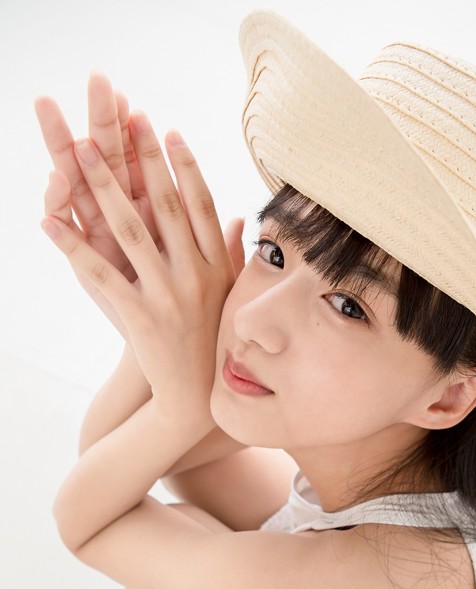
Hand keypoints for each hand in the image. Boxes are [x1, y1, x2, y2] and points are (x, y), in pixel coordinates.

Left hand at [35, 76, 245, 338]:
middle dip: (142, 158)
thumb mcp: (231, 297)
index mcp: (219, 267)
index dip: (185, 166)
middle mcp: (197, 277)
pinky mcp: (142, 319)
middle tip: (122, 117)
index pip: (201, 206)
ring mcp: (170, 297)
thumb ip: (234, 255)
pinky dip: (73, 248)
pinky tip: (48, 223)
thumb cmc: (215, 342)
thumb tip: (241, 219)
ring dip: (102, 187)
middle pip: (166, 207)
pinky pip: (102, 275)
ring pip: (131, 232)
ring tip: (79, 150)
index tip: (168, 130)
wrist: (199, 397)